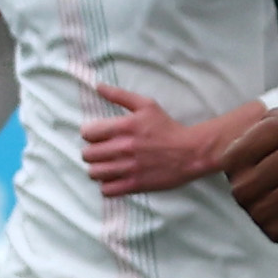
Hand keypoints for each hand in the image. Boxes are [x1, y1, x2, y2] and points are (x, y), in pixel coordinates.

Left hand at [78, 86, 241, 197]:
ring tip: (107, 166)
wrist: (190, 152)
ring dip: (98, 169)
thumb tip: (98, 86)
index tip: (98, 136)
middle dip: (92, 152)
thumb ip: (120, 95)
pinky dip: (107, 186)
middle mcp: (123, 148)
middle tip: (102, 152)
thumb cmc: (167, 127)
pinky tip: (115, 178)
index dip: (90, 134)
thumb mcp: (146, 105)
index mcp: (124, 127)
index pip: (87, 133)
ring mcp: (128, 168)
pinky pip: (107, 190)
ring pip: (94, 173)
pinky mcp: (135, 185)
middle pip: (87, 155)